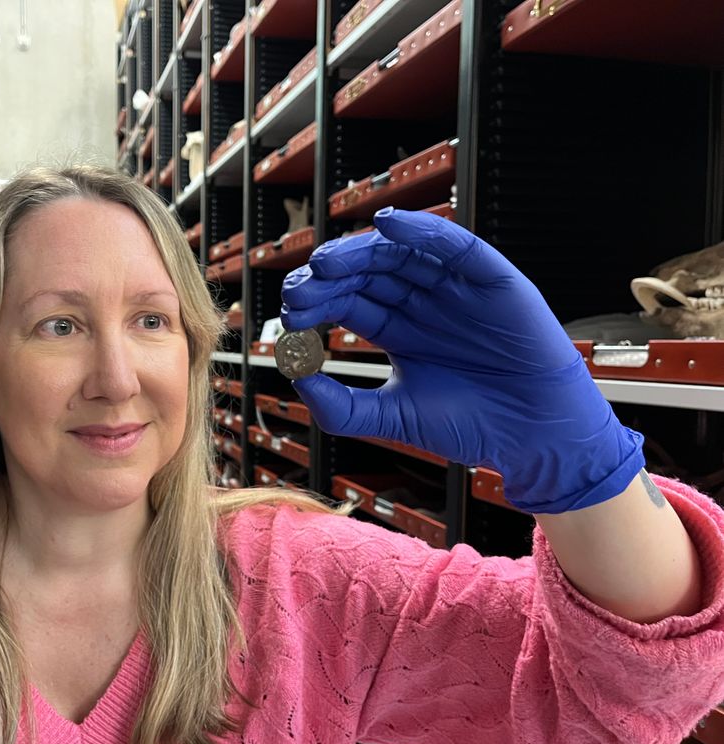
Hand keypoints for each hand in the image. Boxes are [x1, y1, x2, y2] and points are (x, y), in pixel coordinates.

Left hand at [280, 208, 644, 512]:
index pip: (348, 303)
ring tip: (327, 262)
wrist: (533, 437)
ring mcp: (453, 288)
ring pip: (400, 256)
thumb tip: (297, 381)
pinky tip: (389, 224)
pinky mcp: (489, 278)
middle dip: (330, 278)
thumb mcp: (394, 416)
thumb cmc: (470, 426)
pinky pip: (453, 245)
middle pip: (367, 275)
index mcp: (397, 330)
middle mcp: (421, 303)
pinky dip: (422, 230)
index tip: (292, 312)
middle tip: (300, 287)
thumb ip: (343, 407)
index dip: (319, 302)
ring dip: (361, 253)